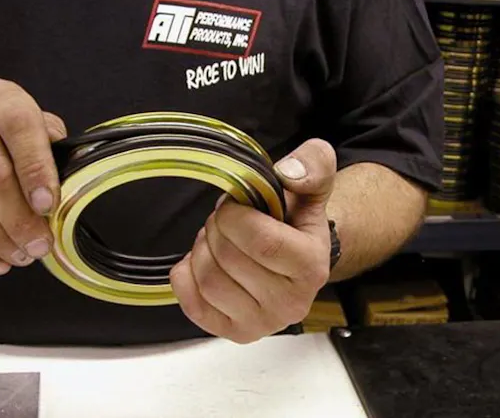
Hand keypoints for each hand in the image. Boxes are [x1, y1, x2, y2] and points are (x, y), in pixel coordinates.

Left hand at [170, 139, 336, 343]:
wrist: (294, 258)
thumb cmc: (294, 221)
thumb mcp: (310, 185)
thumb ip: (312, 166)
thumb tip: (288, 172)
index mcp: (311, 267)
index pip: (261, 242)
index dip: (235, 216)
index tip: (234, 205)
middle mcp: (291, 304)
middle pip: (228, 259)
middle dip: (217, 228)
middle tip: (226, 221)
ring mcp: (262, 324)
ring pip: (208, 280)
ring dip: (202, 250)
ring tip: (218, 241)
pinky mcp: (235, 333)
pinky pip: (192, 303)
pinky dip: (187, 275)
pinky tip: (203, 261)